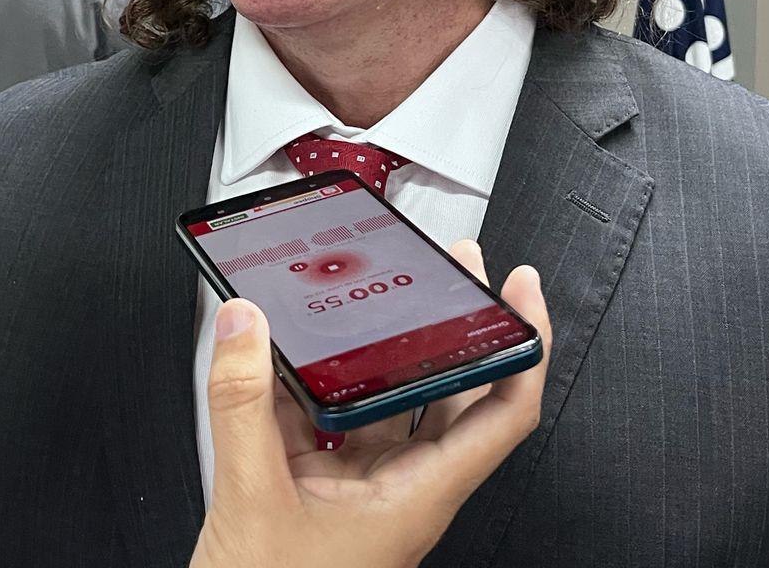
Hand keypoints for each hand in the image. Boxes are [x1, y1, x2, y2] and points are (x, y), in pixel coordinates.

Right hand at [190, 241, 550, 567]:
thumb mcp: (253, 499)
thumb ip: (245, 406)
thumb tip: (245, 326)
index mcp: (420, 496)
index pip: (505, 410)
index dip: (522, 344)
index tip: (518, 290)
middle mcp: (404, 489)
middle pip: (453, 393)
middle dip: (454, 326)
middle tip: (454, 268)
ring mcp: (364, 492)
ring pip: (390, 405)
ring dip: (383, 352)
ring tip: (373, 296)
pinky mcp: (322, 494)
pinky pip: (331, 424)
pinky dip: (315, 385)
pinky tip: (288, 355)